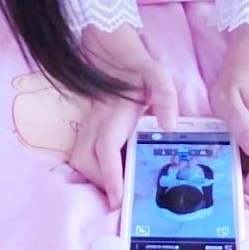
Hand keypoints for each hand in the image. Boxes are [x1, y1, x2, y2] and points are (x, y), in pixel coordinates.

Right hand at [68, 24, 177, 209]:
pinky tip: (110, 173)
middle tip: (123, 197)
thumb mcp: (158, 75)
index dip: (110, 176)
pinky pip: (81, 151)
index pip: (106, 149)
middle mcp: (96, 120)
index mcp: (114, 112)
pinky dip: (91, 168)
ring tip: (117, 188)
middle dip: (101, 182)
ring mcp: (89, 123)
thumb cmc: (139, 67)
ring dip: (94, 176)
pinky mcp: (88, 126)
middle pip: (85, 159)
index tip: (118, 200)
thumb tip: (170, 124)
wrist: (113, 49)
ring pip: (78, 157)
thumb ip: (165, 96)